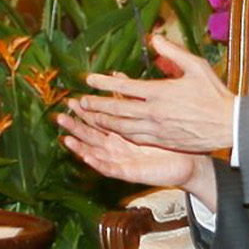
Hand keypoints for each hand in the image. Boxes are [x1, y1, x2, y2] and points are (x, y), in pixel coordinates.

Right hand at [58, 110, 216, 206]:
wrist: (188, 159)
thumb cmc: (170, 136)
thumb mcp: (149, 111)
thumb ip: (133, 95)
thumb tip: (119, 75)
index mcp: (121, 131)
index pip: (98, 119)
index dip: (85, 111)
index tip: (71, 100)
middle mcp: (118, 146)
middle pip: (92, 136)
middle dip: (75, 127)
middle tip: (60, 117)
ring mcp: (122, 160)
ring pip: (96, 153)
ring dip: (81, 147)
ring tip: (66, 139)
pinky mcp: (130, 172)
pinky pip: (111, 169)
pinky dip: (98, 163)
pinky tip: (87, 157)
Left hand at [70, 34, 234, 151]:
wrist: (229, 125)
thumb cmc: (214, 94)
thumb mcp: (196, 66)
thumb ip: (173, 52)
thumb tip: (154, 38)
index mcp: (160, 92)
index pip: (124, 87)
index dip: (104, 83)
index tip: (89, 79)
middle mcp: (154, 112)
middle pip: (117, 109)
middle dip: (96, 105)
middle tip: (79, 103)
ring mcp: (157, 129)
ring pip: (122, 127)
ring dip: (103, 122)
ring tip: (89, 118)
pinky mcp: (162, 141)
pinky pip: (135, 138)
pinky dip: (120, 133)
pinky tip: (112, 131)